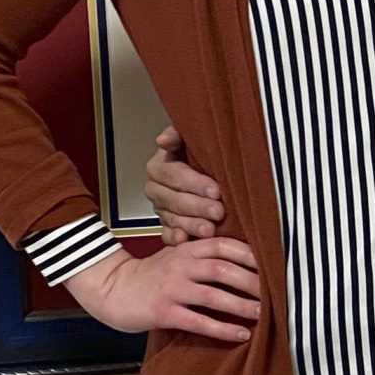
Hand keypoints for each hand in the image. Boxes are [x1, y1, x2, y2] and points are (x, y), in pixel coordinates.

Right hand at [63, 236, 259, 340]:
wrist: (112, 289)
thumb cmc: (149, 275)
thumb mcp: (175, 256)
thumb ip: (202, 254)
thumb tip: (243, 260)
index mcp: (187, 249)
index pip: (225, 245)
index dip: (251, 254)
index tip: (273, 264)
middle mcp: (182, 265)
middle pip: (225, 269)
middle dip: (254, 282)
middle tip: (277, 293)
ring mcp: (172, 288)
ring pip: (214, 295)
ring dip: (243, 305)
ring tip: (264, 315)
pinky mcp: (164, 312)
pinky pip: (199, 321)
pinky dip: (223, 329)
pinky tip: (241, 334)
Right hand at [146, 127, 225, 241]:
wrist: (204, 175)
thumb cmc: (199, 156)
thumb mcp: (190, 139)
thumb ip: (178, 134)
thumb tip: (163, 139)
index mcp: (159, 166)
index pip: (174, 175)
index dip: (195, 183)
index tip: (215, 189)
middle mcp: (157, 189)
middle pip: (174, 199)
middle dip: (197, 206)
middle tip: (218, 211)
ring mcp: (161, 209)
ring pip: (173, 219)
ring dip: (191, 225)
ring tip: (210, 229)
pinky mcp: (167, 226)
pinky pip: (167, 235)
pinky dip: (176, 239)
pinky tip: (186, 240)